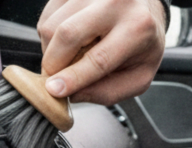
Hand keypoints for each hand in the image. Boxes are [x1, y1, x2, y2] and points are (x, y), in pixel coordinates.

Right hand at [37, 0, 165, 104]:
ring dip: (51, 50)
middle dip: (54, 64)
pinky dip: (50, 36)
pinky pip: (47, 17)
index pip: (99, 58)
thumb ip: (108, 91)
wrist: (143, 9)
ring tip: (70, 56)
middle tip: (55, 79)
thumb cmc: (141, 45)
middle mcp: (115, 2)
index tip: (54, 90)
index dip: (74, 77)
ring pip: (51, 26)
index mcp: (137, 27)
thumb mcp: (138, 76)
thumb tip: (72, 94)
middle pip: (68, 35)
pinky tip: (69, 40)